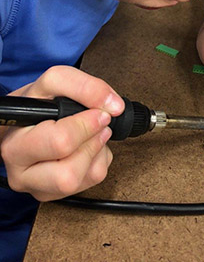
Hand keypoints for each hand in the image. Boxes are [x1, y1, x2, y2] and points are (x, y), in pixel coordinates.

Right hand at [1, 66, 124, 200]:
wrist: (24, 119)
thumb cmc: (37, 102)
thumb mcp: (53, 83)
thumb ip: (83, 86)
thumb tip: (113, 105)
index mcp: (15, 140)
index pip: (59, 141)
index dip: (87, 126)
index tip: (101, 111)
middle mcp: (20, 168)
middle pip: (67, 174)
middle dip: (92, 143)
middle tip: (101, 122)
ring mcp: (34, 184)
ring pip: (76, 182)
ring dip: (96, 153)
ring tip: (95, 133)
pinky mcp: (50, 193)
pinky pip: (86, 184)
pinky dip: (97, 162)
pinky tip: (89, 147)